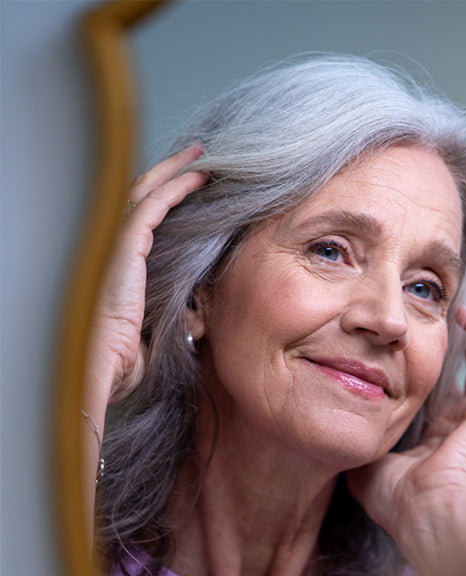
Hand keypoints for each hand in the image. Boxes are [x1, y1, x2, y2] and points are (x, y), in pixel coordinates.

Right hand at [88, 143, 208, 403]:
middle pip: (142, 197)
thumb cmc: (123, 362)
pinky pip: (154, 206)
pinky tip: (200, 176)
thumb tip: (197, 317)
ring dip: (176, 171)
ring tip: (203, 155)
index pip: (142, 223)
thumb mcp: (156, 334)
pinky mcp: (124, 246)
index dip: (166, 201)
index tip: (194, 188)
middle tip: (200, 157)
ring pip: (146, 192)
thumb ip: (173, 318)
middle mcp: (112, 249)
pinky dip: (177, 187)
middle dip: (171, 173)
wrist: (102, 369)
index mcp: (119, 268)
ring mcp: (115, 245)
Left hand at [347, 306, 465, 575]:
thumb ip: (365, 440)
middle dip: (462, 336)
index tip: (416, 334)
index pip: (449, 387)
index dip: (438, 358)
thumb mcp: (371, 462)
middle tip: (444, 312)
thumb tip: (345, 426)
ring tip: (461, 308)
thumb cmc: (399, 501)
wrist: (424, 513)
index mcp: (442, 434)